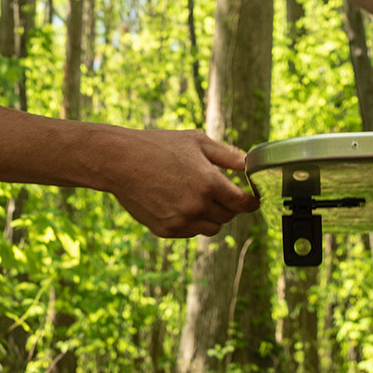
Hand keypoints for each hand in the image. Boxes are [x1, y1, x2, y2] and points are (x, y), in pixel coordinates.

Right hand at [105, 128, 258, 238]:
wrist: (120, 161)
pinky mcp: (166, 230)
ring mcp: (180, 221)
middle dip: (229, 205)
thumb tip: (251, 164)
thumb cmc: (158, 145)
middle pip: (228, 216)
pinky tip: (178, 202)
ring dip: (211, 216)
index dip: (252, 202)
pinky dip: (191, 221)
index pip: (242, 203)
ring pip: (211, 228)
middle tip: (218, 191)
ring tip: (197, 197)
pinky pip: (190, 232)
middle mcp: (197, 206)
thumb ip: (228, 155)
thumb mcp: (196, 141)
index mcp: (208, 182)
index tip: (253, 200)